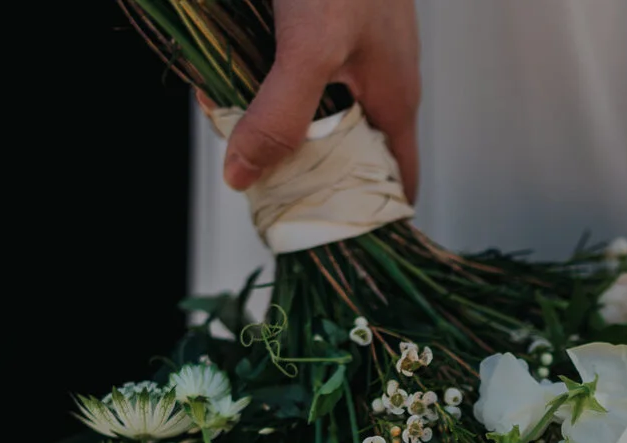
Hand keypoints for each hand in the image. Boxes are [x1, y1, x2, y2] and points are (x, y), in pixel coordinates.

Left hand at [222, 0, 420, 200]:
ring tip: (231, 121)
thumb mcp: (312, 50)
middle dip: (299, 165)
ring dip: (274, 118)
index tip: (324, 234)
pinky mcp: (327, 24)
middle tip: (256, 177)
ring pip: (315, 108)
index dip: (365, 215)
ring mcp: (355, 52)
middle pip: (343, 148)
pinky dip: (265, 76)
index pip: (395, 181)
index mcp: (394, 101)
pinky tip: (233, 71)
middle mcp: (378, 81)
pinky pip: (296, 68)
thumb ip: (281, 113)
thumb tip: (243, 175)